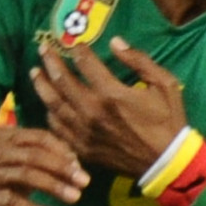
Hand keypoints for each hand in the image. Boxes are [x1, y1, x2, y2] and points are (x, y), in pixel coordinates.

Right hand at [0, 124, 87, 205]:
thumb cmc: (4, 175)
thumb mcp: (23, 160)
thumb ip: (46, 156)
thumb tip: (76, 161)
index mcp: (5, 135)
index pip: (40, 137)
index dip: (62, 151)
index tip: (79, 166)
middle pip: (34, 155)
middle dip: (62, 168)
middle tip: (84, 182)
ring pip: (25, 175)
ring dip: (54, 186)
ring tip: (75, 197)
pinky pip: (13, 201)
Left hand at [31, 37, 186, 176]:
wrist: (168, 163)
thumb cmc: (169, 122)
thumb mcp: (165, 85)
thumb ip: (139, 61)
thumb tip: (116, 42)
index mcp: (112, 94)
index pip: (85, 63)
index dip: (78, 50)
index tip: (76, 44)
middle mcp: (93, 111)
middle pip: (62, 81)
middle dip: (51, 61)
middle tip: (43, 48)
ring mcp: (85, 132)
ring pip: (54, 105)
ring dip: (42, 86)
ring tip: (36, 73)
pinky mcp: (83, 148)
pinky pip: (58, 129)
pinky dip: (50, 115)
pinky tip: (49, 105)